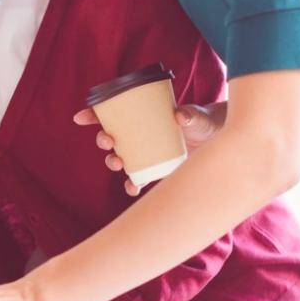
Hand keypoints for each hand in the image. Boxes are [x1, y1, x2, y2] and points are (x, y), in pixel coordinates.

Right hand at [73, 101, 227, 195]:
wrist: (218, 140)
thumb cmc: (204, 122)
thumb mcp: (198, 116)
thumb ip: (191, 115)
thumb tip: (180, 116)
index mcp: (143, 115)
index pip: (112, 112)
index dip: (94, 114)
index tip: (81, 118)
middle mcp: (140, 134)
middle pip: (112, 136)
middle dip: (103, 140)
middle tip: (108, 142)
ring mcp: (146, 153)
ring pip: (120, 158)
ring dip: (113, 161)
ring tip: (118, 164)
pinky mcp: (155, 170)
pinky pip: (137, 179)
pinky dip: (131, 185)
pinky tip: (132, 188)